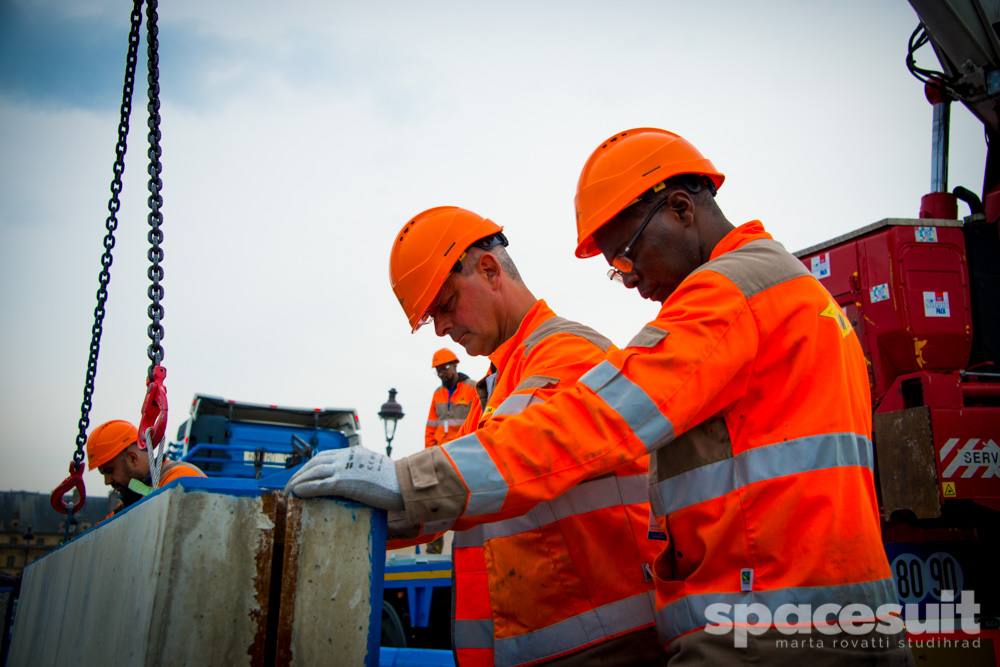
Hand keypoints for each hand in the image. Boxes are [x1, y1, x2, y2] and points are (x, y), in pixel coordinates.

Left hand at [284, 446, 403, 510]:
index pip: (326, 455)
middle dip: (300, 472)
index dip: (311, 465)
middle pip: (315, 462)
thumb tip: (356, 480)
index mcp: (354, 452)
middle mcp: (347, 457)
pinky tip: (297, 493)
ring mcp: (344, 469)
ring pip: (313, 472)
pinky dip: (305, 488)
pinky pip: (318, 485)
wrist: (405, 484)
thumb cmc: (396, 481)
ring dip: (298, 481)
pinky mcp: (344, 483)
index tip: (304, 474)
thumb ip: (362, 469)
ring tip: (289, 490)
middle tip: (291, 483)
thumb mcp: (376, 468)